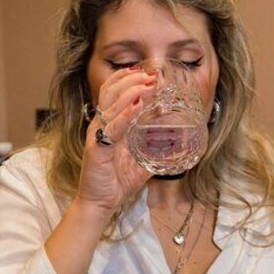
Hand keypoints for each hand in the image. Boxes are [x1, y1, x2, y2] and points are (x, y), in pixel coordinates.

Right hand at [77, 68, 155, 214]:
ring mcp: (97, 134)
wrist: (101, 202)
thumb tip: (177, 139)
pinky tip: (137, 107)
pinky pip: (111, 128)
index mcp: (109, 123)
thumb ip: (153, 146)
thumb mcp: (140, 158)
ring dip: (131, 92)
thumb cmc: (117, 179)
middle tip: (152, 76)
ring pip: (111, 104)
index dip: (128, 78)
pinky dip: (125, 115)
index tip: (147, 71)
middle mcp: (100, 124)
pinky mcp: (96, 148)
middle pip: (111, 91)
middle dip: (133, 80)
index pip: (113, 91)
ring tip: (147, 85)